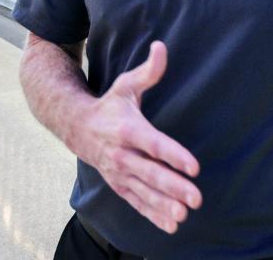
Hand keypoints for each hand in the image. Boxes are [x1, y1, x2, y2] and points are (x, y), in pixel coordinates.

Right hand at [75, 41, 201, 233]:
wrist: (76, 127)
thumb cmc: (110, 104)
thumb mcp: (126, 85)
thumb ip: (148, 70)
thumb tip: (162, 46)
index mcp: (128, 129)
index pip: (154, 144)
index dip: (174, 155)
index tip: (194, 167)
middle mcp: (122, 154)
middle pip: (151, 173)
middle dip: (173, 187)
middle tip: (196, 198)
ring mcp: (119, 172)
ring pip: (144, 192)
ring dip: (164, 205)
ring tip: (184, 215)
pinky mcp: (119, 184)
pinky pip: (137, 202)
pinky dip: (153, 215)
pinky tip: (172, 225)